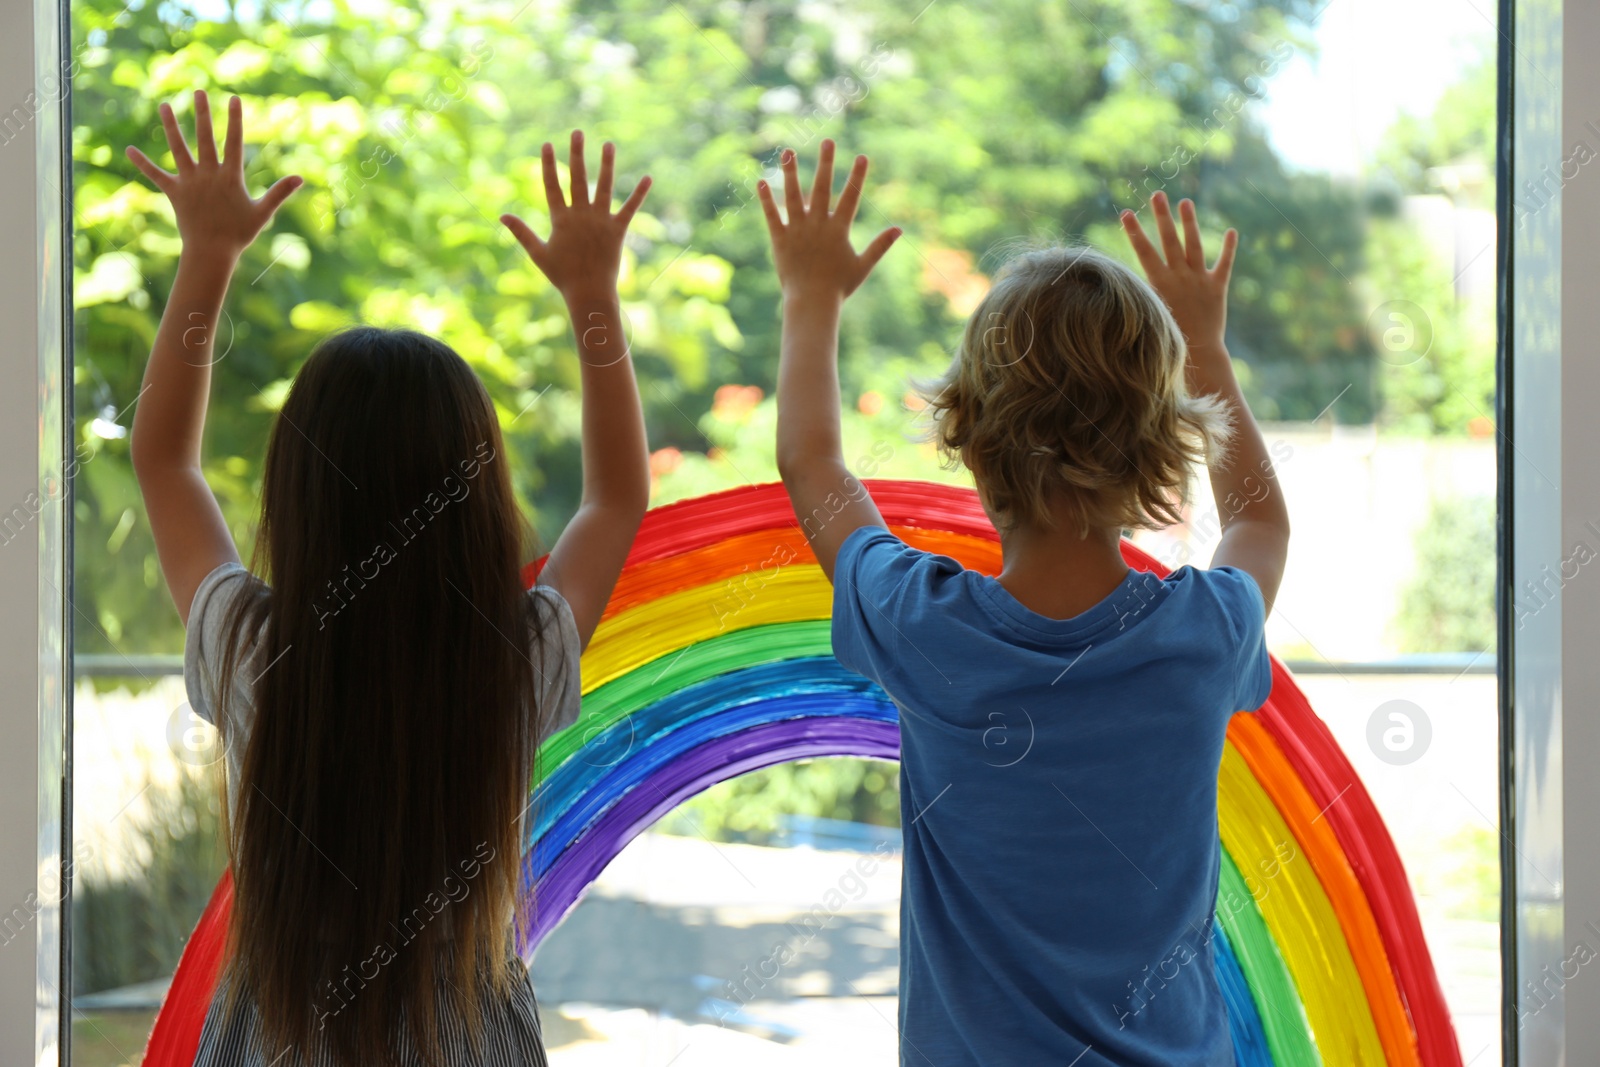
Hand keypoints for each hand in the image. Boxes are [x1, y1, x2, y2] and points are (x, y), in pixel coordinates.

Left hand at [125, 90, 301, 260]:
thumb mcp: (263, 212)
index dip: (235, 120)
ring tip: (163, 105)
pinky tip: (129, 149)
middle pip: (205, 138)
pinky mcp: (174, 193)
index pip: (234, 142)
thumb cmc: (239, 234)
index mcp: (230, 177)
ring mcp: (189, 182)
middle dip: (203, 114)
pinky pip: (156, 176)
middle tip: (198, 91)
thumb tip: (300, 178)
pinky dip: (142, 163)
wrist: (212, 252)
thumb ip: (279, 192)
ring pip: (178, 149)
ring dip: (171, 126)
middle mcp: (208, 174)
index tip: (234, 99)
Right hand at [502, 131, 650, 303]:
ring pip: (604, 186)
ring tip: (608, 144)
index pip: (552, 185)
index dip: (549, 164)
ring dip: (607, 164)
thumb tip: (502, 215)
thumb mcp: (538, 253)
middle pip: (578, 178)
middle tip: (578, 132)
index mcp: (560, 219)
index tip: (547, 144)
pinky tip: (648, 178)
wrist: (589, 293)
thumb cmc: (562, 276)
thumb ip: (521, 232)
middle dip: (577, 154)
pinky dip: (639, 193)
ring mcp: (600, 221)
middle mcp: (580, 215)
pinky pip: (630, 208)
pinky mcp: (618, 230)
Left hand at [758, 140, 900, 303]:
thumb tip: (899, 230)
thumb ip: (880, 246)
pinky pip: (771, 216)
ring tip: (788, 151)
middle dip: (826, 163)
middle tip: (827, 141)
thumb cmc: (838, 287)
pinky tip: (762, 181)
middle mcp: (818, 225)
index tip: (862, 156)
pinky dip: (766, 199)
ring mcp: (797, 231)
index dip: (857, 177)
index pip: (850, 198)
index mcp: (838, 230)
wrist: (811, 303)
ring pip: (793, 196)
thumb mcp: (862, 266)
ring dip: (791, 172)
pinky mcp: (779, 239)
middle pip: (822, 188)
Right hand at [1120, 191, 1236, 351]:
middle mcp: (1179, 277)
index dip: (1133, 231)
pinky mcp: (1218, 287)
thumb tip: (1130, 276)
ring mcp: (1199, 280)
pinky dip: (1229, 248)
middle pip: (1169, 240)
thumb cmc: (1170, 335)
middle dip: (1161, 216)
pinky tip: (1231, 230)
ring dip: (1190, 222)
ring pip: (1194, 245)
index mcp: (1159, 283)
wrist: (1199, 352)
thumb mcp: (1151, 311)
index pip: (1143, 251)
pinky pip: (1225, 264)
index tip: (1125, 212)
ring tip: (1185, 201)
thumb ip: (1146, 291)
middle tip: (1157, 194)